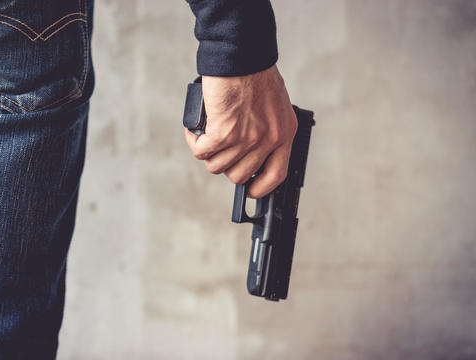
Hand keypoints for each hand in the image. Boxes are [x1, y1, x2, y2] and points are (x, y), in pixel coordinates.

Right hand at [184, 65, 297, 197]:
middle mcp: (267, 140)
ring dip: (207, 153)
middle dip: (226, 165)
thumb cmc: (255, 74)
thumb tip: (250, 150)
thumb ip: (268, 129)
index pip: (276, 176)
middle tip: (219, 149)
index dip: (261, 188)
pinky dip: (194, 142)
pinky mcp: (223, 132)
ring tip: (205, 136)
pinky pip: (202, 152)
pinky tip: (195, 131)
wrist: (242, 55)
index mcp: (284, 134)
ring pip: (217, 166)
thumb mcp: (275, 106)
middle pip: (240, 175)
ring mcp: (245, 138)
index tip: (251, 191)